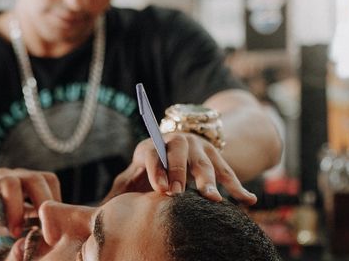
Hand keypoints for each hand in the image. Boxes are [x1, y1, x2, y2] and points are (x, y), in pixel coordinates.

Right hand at [0, 168, 60, 238]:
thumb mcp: (10, 220)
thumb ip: (29, 223)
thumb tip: (51, 235)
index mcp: (23, 181)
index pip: (48, 181)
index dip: (56, 202)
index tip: (55, 227)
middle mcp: (9, 176)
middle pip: (34, 179)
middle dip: (43, 205)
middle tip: (43, 232)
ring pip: (10, 184)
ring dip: (16, 210)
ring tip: (14, 233)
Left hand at [105, 133, 256, 204]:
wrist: (182, 139)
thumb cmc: (153, 164)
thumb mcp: (138, 169)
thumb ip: (123, 186)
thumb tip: (99, 209)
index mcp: (154, 145)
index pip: (152, 154)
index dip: (156, 170)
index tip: (160, 189)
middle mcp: (178, 142)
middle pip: (179, 154)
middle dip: (179, 173)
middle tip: (178, 194)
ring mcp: (200, 149)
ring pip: (206, 164)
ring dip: (208, 181)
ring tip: (213, 199)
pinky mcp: (218, 158)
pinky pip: (229, 173)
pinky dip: (238, 187)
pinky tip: (249, 202)